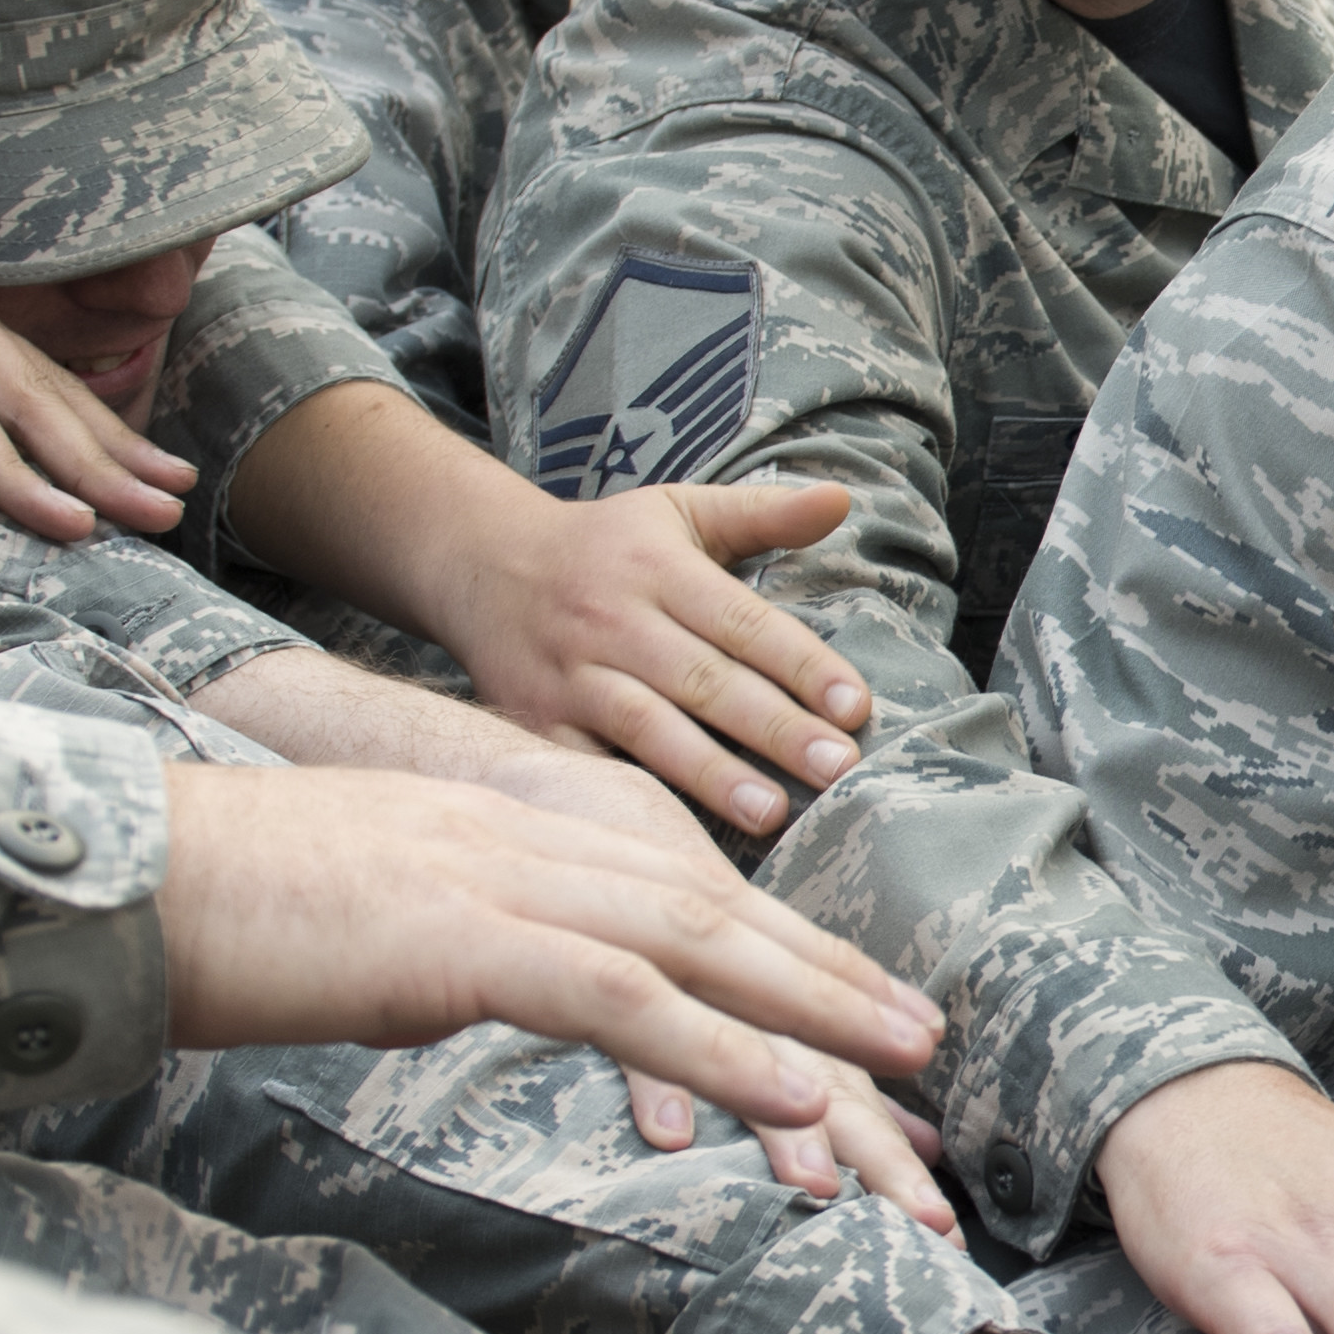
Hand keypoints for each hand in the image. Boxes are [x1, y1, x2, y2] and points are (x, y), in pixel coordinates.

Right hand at [149, 756, 938, 1146]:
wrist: (126, 869)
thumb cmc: (214, 906)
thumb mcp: (353, 921)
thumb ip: (424, 940)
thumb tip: (453, 978)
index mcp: (499, 837)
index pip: (664, 892)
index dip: (768, 948)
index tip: (846, 1003)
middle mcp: (519, 846)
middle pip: (708, 912)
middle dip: (823, 975)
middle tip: (924, 1036)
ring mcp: (498, 886)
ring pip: (693, 946)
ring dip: (811, 1008)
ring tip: (906, 1063)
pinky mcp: (464, 941)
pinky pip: (620, 998)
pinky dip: (721, 1047)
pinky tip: (794, 1095)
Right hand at [426, 474, 877, 835]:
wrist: (479, 561)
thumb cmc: (606, 544)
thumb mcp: (679, 511)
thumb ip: (764, 513)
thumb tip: (841, 498)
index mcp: (658, 567)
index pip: (742, 620)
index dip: (800, 664)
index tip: (855, 707)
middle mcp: (615, 621)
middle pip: (704, 680)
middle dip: (774, 728)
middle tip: (839, 770)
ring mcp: (571, 675)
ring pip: (647, 728)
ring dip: (710, 774)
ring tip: (772, 814)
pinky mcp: (535, 720)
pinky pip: (586, 764)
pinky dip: (629, 797)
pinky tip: (680, 834)